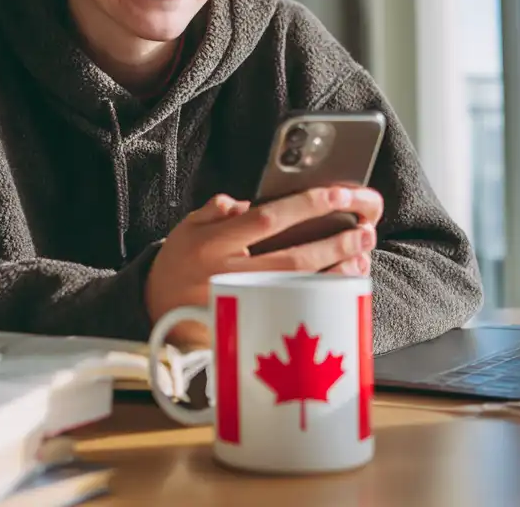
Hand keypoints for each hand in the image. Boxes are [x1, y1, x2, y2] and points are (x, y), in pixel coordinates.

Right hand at [145, 186, 382, 346]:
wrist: (156, 312)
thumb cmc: (179, 263)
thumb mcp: (187, 228)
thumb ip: (213, 211)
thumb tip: (240, 203)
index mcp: (212, 244)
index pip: (267, 220)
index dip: (305, 206)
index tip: (338, 193)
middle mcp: (227, 276)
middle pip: (291, 260)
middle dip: (333, 243)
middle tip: (364, 230)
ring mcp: (239, 306)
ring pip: (296, 290)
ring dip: (334, 273)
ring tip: (362, 255)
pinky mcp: (246, 327)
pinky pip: (291, 313)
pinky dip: (320, 298)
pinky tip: (341, 286)